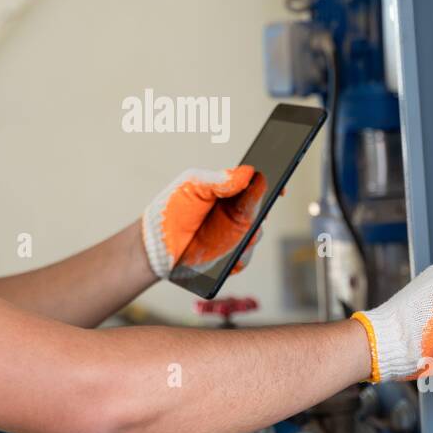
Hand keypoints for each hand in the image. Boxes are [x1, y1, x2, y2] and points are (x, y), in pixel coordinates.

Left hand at [141, 166, 265, 278]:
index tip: (280, 187)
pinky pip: (243, 258)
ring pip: (256, 235)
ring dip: (253, 235)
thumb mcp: (192, 185)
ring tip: (246, 235)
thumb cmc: (171, 210)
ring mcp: (232, 237)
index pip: (256, 186)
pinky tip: (232, 254)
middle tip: (261, 212)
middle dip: (263, 212)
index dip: (270, 186)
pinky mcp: (228, 259)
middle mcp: (234, 215)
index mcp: (229, 193)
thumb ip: (219, 179)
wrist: (153, 245)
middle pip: (261, 211)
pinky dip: (240, 256)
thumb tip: (247, 173)